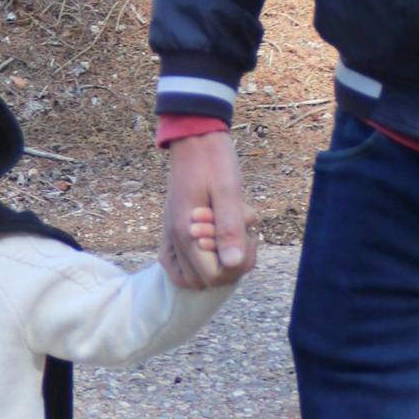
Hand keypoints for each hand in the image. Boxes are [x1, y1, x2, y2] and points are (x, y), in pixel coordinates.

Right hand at [161, 131, 253, 288]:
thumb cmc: (214, 160)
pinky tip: (217, 241)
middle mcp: (174, 239)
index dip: (237, 264)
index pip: (214, 276)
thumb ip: (229, 227)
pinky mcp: (172, 231)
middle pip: (204, 281)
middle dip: (230, 265)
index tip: (248, 237)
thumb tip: (234, 263)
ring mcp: (170, 236)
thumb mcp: (228, 190)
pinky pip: (179, 265)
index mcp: (186, 231)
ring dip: (215, 264)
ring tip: (231, 236)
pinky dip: (199, 261)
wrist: (194, 138)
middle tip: (242, 234)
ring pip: (191, 277)